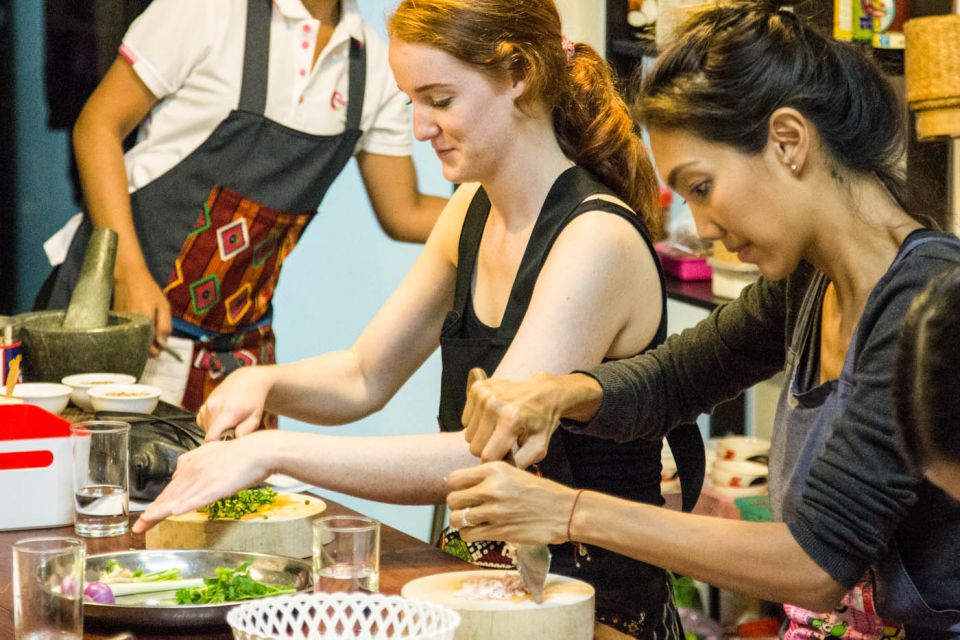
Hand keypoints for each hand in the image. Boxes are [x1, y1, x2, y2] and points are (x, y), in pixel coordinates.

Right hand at [113, 270, 171, 355]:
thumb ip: (165, 325)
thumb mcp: (163, 306)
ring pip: (131, 342)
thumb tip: (163, 343)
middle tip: (155, 339)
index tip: (161, 347)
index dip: (157, 350)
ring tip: (146, 330)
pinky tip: (136, 325)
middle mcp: (131, 325)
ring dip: (139, 340)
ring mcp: (120, 324)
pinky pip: (124, 334)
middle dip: (148, 347)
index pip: (150, 349)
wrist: (128, 276)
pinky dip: (131, 333)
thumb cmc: (149, 290)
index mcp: (145, 322)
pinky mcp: (114, 321)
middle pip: (139, 349)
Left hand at [131, 433, 274, 532]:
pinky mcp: (217, 485)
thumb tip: (179, 472)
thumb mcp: (211, 452)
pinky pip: (198, 497)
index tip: (145, 517)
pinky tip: (174, 512)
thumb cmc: (241, 454)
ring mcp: (205, 478)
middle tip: (137, 528)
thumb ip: (194, 461)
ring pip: (179, 498)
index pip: (171, 488)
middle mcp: (194, 470)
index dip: (157, 504)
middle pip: (169, 495)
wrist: (260, 450)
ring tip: (146, 524)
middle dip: (152, 513)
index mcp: (193, 464)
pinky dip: (185, 505)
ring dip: (161, 512)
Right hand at [198, 367, 271, 441]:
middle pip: (209, 435)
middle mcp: (213, 408)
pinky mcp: (203, 405)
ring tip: (230, 423)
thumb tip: (235, 441)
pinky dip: (211, 423)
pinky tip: (223, 418)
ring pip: (206, 429)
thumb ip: (245, 430)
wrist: (247, 381)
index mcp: (227, 412)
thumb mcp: (255, 417)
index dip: (217, 446)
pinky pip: (203, 422)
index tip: (226, 447)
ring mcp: (207, 405)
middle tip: (234, 432)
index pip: (211, 437)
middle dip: (220, 438)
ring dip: (216, 430)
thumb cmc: (253, 401)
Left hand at [446, 461, 574, 545]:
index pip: (455, 478)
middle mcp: (492, 488)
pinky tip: (479, 530)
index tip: (464, 491)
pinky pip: (468, 535)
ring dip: (461, 522)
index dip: (456, 487)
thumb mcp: (514, 473)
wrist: (565, 511)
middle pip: (452, 499)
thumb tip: (456, 483)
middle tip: (468, 508)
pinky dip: (469, 534)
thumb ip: (488, 476)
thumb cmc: (540, 492)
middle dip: (458, 505)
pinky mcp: (499, 531)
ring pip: (456, 519)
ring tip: (473, 521)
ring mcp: (494, 511)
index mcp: (494, 470)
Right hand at [462, 368, 564, 467]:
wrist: (544, 392)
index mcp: (511, 419)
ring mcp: (483, 394)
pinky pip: (465, 421)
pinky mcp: (477, 388)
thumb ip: (518, 465)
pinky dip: (478, 422)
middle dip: (488, 449)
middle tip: (505, 440)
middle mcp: (494, 404)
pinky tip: (493, 417)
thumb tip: (496, 476)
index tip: (507, 456)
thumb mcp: (538, 448)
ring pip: (468, 435)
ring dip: (482, 436)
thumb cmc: (541, 423)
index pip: (487, 457)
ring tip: (500, 427)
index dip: (497, 461)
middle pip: (475, 447)